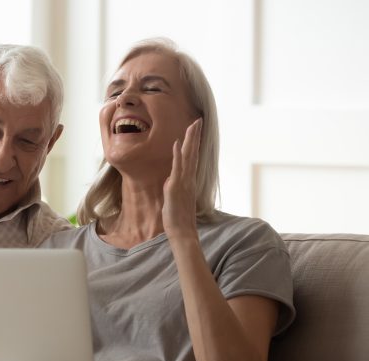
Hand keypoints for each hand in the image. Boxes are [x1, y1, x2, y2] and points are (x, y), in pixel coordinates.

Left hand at [162, 118, 202, 239]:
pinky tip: (178, 143)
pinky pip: (178, 168)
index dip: (193, 143)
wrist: (182, 232)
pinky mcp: (176, 187)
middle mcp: (188, 179)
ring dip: (190, 140)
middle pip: (193, 153)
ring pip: (188, 157)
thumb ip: (174, 188)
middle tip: (198, 119)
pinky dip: (178, 155)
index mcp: (188, 181)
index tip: (194, 129)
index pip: (192, 157)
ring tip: (192, 124)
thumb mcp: (175, 199)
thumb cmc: (178, 218)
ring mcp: (184, 182)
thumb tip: (171, 182)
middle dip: (195, 135)